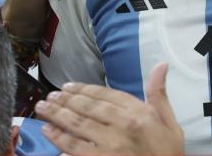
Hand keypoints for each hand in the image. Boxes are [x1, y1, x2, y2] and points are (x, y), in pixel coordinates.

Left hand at [36, 63, 183, 154]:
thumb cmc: (167, 152)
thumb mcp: (169, 122)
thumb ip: (159, 94)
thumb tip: (160, 65)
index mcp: (138, 114)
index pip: (105, 95)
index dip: (84, 89)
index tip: (67, 86)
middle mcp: (121, 127)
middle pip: (87, 109)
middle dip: (65, 100)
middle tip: (50, 96)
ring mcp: (108, 147)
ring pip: (77, 127)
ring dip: (57, 116)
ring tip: (42, 109)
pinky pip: (75, 150)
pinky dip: (60, 141)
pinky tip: (48, 133)